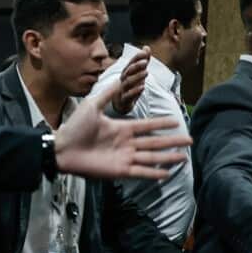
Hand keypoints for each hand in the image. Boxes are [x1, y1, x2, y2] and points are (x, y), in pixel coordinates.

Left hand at [55, 80, 189, 179]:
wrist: (62, 148)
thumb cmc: (75, 127)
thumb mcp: (93, 105)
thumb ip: (109, 93)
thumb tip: (121, 78)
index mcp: (122, 128)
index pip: (147, 126)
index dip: (161, 123)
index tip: (176, 121)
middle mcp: (126, 143)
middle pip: (154, 142)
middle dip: (172, 141)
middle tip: (190, 141)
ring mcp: (124, 157)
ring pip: (151, 157)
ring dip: (168, 157)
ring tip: (184, 157)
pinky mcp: (119, 170)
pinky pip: (140, 172)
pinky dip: (154, 173)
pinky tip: (167, 173)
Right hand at [110, 47, 149, 115]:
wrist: (120, 103)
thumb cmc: (130, 86)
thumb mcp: (137, 73)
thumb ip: (143, 61)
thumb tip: (146, 47)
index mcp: (126, 72)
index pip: (131, 63)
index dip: (137, 57)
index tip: (145, 52)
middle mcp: (123, 80)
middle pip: (128, 71)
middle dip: (136, 66)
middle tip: (145, 62)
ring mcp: (123, 90)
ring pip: (128, 82)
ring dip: (137, 77)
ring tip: (146, 72)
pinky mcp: (124, 100)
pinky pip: (128, 95)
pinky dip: (135, 91)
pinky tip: (142, 87)